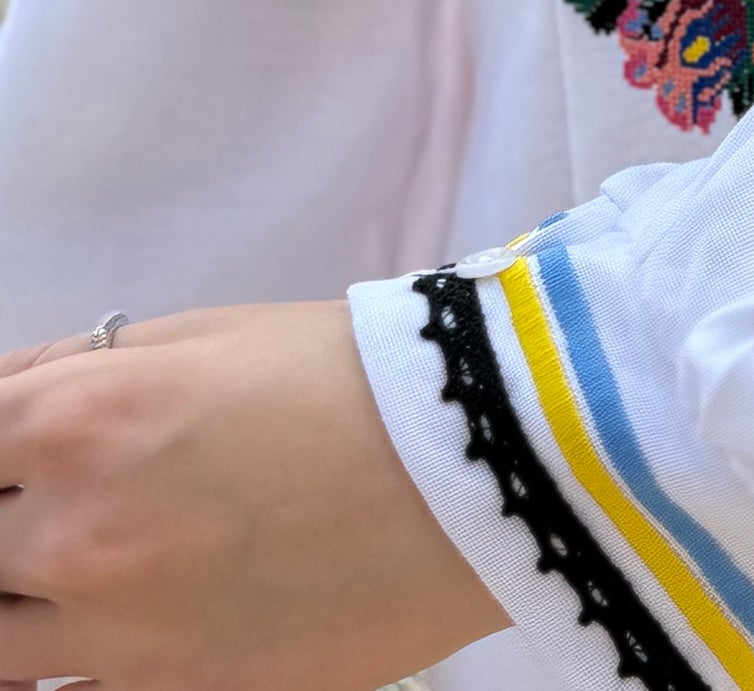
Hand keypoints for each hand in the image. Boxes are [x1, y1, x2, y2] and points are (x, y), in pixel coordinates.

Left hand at [0, 301, 506, 690]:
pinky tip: (103, 626)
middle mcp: (71, 535)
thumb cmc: (342, 376)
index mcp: (74, 420)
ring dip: (16, 603)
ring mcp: (115, 634)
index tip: (12, 456)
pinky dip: (64, 665)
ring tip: (85, 564)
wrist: (469, 462)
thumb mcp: (199, 334)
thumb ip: (78, 368)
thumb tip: (6, 399)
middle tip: (51, 507)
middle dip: (8, 520)